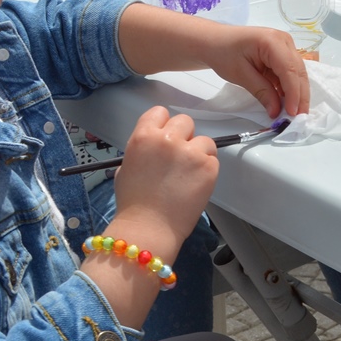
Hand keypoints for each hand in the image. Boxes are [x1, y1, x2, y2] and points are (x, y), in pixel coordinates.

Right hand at [109, 106, 219, 245]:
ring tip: (190, 174)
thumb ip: (143, 150)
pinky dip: (207, 169)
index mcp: (143, 136)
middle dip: (184, 137)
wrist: (148, 227)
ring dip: (199, 153)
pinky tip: (196, 184)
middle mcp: (168, 139)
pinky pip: (213, 159)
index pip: (159, 112)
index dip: (163, 125)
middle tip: (179, 158)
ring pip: (204, 140)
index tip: (166, 138)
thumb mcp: (127, 167)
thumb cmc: (133, 203)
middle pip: (185, 121)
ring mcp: (190, 151)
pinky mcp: (208, 166)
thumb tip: (156, 147)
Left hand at [201, 24, 310, 119]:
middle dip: (300, 95)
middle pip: (298, 71)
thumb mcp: (240, 74)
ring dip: (296, 93)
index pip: (289, 70)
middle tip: (299, 117)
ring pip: (297, 73)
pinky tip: (286, 101)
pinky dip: (289, 87)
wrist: (215, 41)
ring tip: (293, 113)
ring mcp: (285, 45)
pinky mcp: (282, 53)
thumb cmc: (223, 53)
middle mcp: (284, 40)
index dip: (293, 93)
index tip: (292, 113)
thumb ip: (262, 92)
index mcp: (272, 41)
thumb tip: (276, 111)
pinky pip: (290, 72)